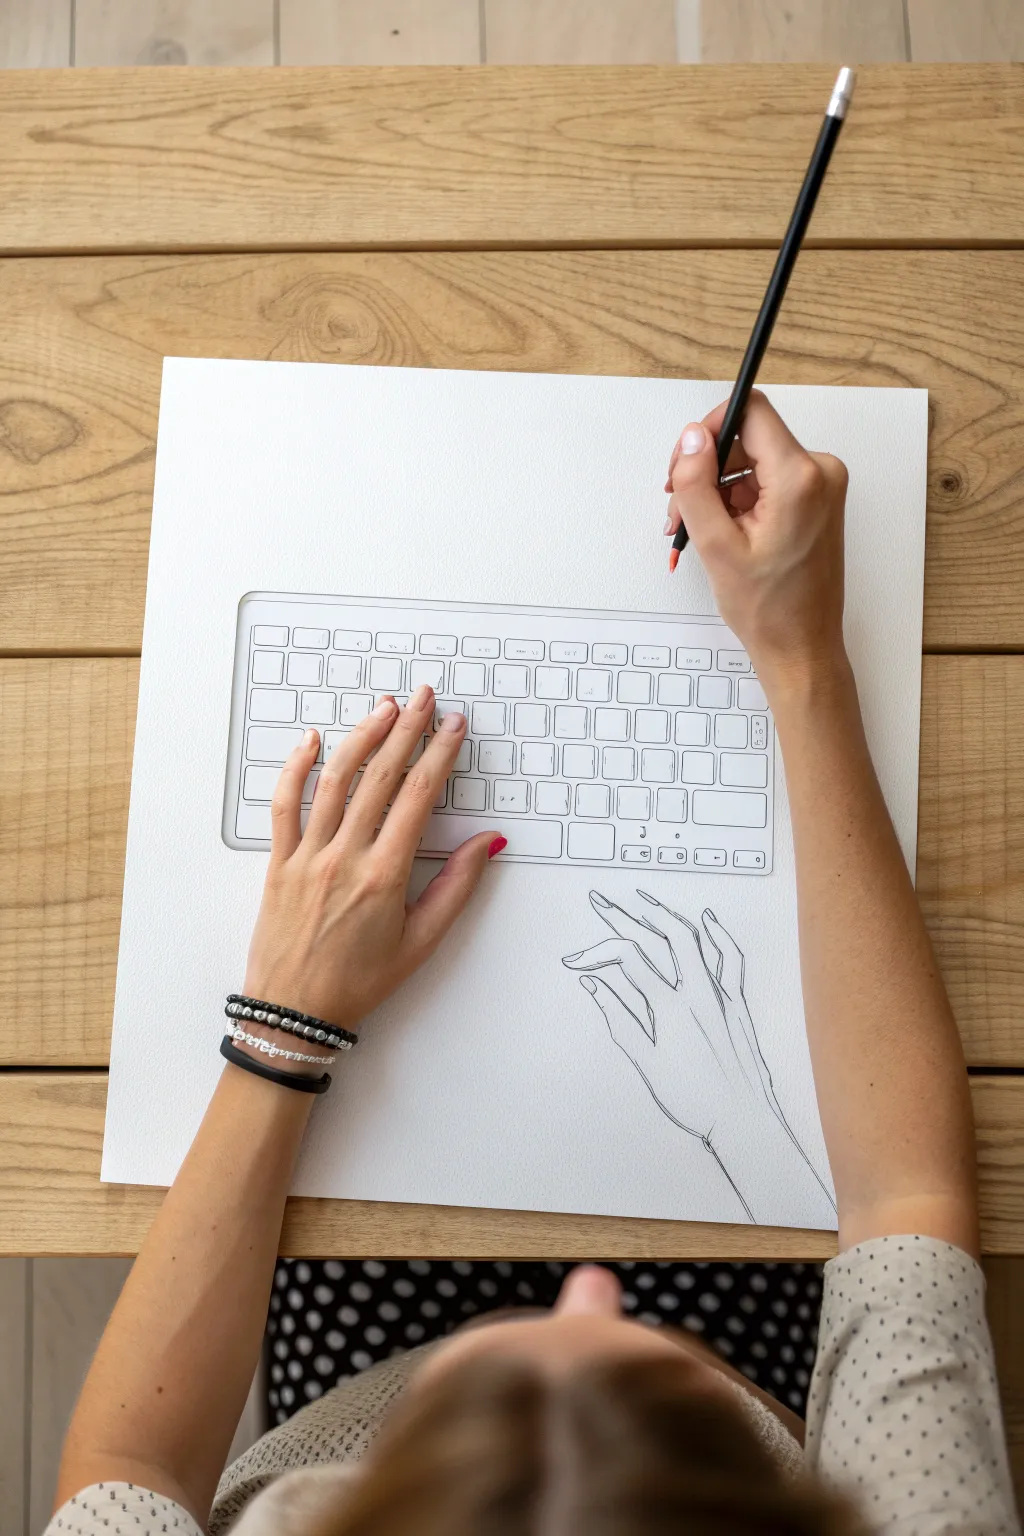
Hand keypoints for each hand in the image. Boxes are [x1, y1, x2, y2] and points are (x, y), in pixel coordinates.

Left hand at [242, 685, 499, 1039]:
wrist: (294, 1013)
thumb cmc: (360, 983)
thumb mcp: (422, 941)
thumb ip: (457, 887)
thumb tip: (488, 841)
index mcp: (385, 875)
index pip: (418, 796)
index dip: (439, 754)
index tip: (453, 725)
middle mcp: (345, 857)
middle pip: (380, 777)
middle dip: (406, 730)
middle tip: (424, 697)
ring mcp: (307, 857)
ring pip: (335, 781)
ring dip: (361, 738)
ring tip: (384, 707)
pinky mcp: (277, 863)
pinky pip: (284, 806)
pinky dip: (296, 768)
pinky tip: (311, 740)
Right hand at [563, 890, 835, 1224]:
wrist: (743, 1119)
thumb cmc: (693, 1099)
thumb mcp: (646, 1062)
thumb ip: (619, 1019)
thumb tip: (593, 985)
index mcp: (669, 1007)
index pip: (627, 960)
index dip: (596, 954)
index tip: (574, 961)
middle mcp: (696, 992)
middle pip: (657, 937)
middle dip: (625, 916)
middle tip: (601, 901)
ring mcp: (720, 993)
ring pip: (693, 939)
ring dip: (666, 915)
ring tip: (642, 899)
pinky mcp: (737, 1001)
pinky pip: (730, 958)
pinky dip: (718, 934)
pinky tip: (706, 919)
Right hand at [664, 391, 848, 698]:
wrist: (802, 647)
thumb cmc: (770, 609)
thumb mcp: (716, 545)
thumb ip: (697, 484)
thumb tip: (691, 439)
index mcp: (800, 477)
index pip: (750, 411)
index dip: (709, 429)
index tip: (687, 462)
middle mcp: (819, 472)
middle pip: (748, 438)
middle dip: (707, 468)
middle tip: (678, 507)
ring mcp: (821, 486)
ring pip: (753, 461)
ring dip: (717, 489)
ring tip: (693, 529)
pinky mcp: (815, 500)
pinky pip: (766, 481)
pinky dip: (737, 501)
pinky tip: (718, 532)